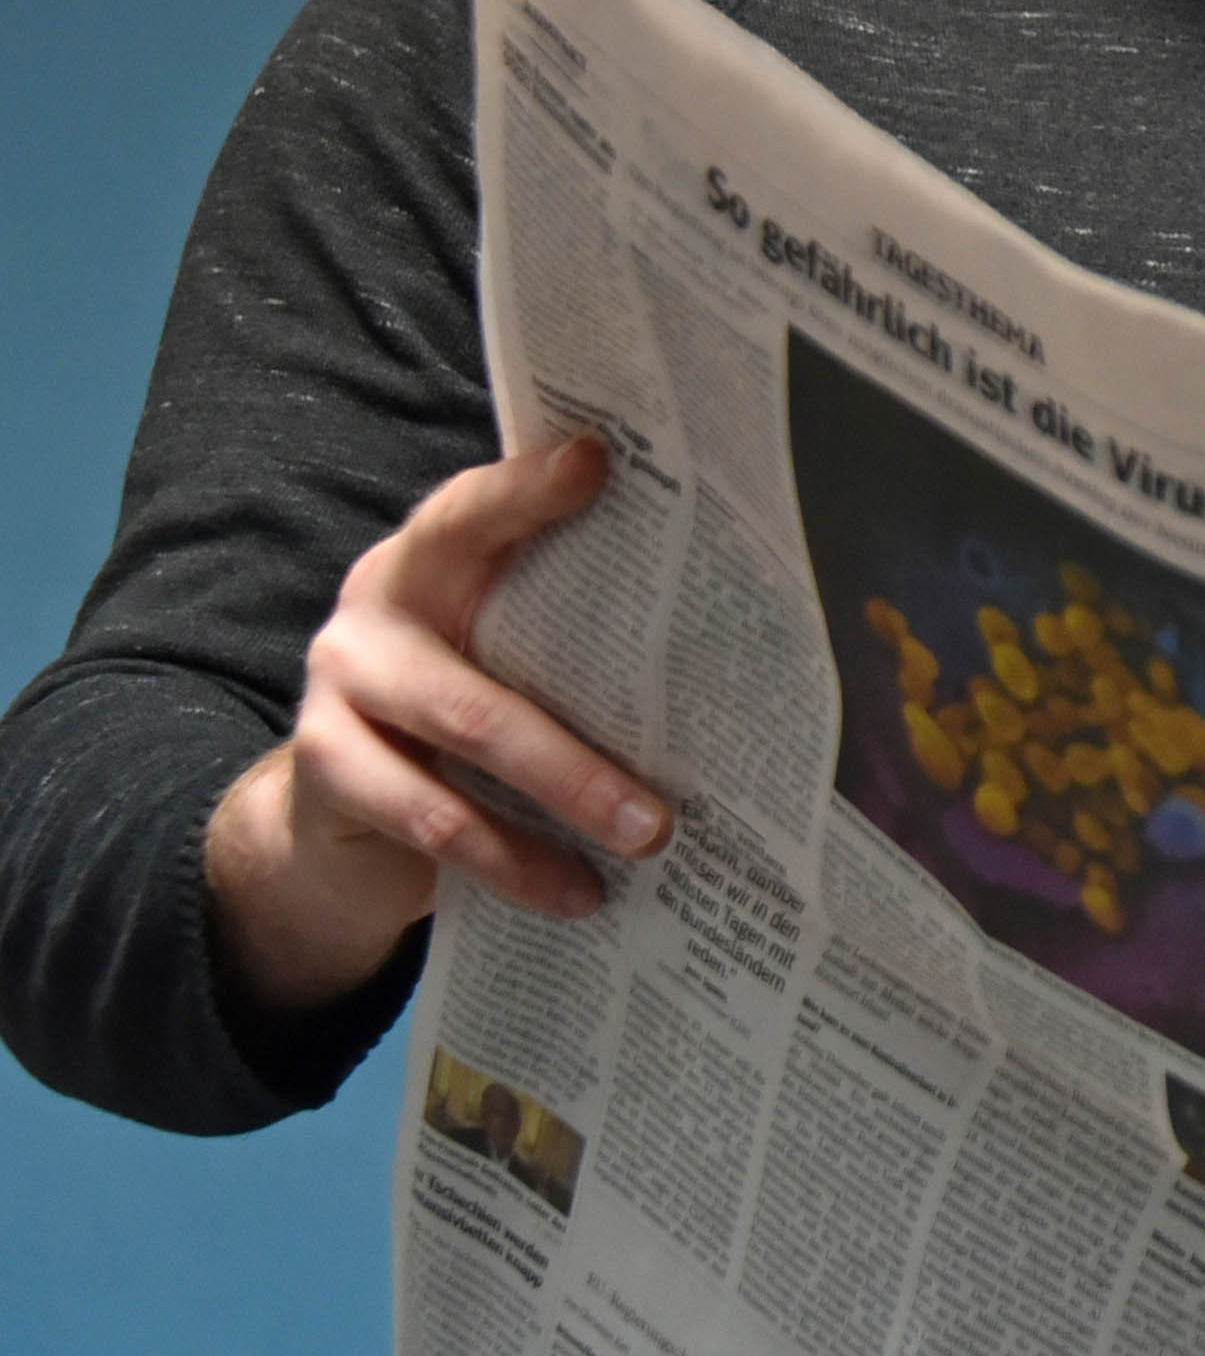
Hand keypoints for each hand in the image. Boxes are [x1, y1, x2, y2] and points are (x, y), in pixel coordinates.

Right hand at [203, 440, 671, 1014]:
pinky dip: (512, 864)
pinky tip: (578, 894)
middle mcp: (379, 601)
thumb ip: (570, 616)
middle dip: (582, 744)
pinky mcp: (326, 762)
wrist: (343, 800)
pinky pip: (430, 820)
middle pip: (487, 659)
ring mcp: (343, 681)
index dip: (529, 487)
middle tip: (668, 807)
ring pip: (465, 739)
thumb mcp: (507, 641)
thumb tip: (728, 623)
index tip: (599, 462)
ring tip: (648, 846)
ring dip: (564, 801)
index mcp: (436, 554)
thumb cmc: (470, 693)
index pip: (477, 508)